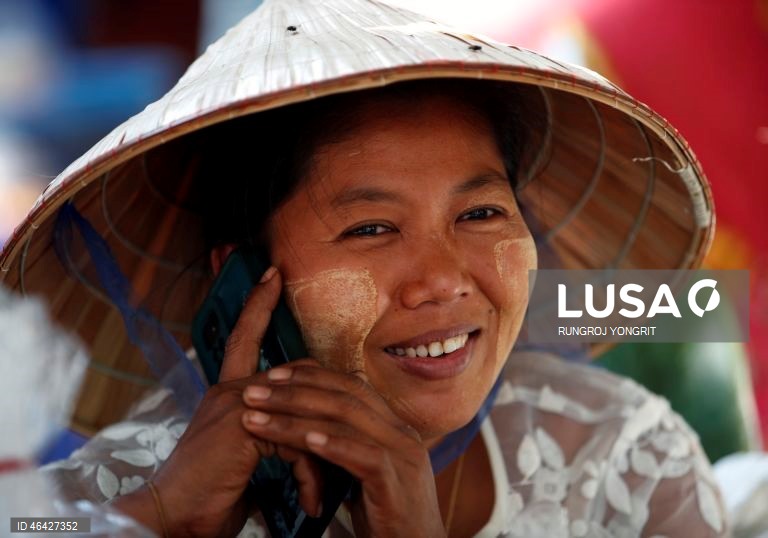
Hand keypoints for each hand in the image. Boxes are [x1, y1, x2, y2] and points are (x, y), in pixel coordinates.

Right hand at [113, 268, 322, 536]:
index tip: (272, 276)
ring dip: (321, 452)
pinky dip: (309, 476)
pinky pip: (297, 440)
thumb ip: (267, 432)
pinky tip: (311, 503)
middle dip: (323, 394)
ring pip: (302, 409)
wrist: (172, 522)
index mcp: (227, 396)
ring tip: (322, 493)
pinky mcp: (242, 426)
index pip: (245, 339)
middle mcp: (229, 392)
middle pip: (291, 372)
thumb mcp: (243, 457)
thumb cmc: (208, 496)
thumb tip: (298, 432)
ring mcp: (234, 405)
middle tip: (349, 422)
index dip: (257, 305)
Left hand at [241, 362, 446, 537]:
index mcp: (393, 426)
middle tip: (254, 392)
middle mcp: (401, 433)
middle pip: (345, 396)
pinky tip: (304, 442)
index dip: (311, 376)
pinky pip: (364, 456)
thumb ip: (343, 446)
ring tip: (257, 418)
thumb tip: (308, 427)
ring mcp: (403, 456)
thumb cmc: (384, 517)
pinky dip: (333, 446)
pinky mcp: (397, 484)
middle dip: (295, 391)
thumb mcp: (362, 473)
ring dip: (296, 418)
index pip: (350, 385)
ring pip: (347, 421)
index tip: (273, 375)